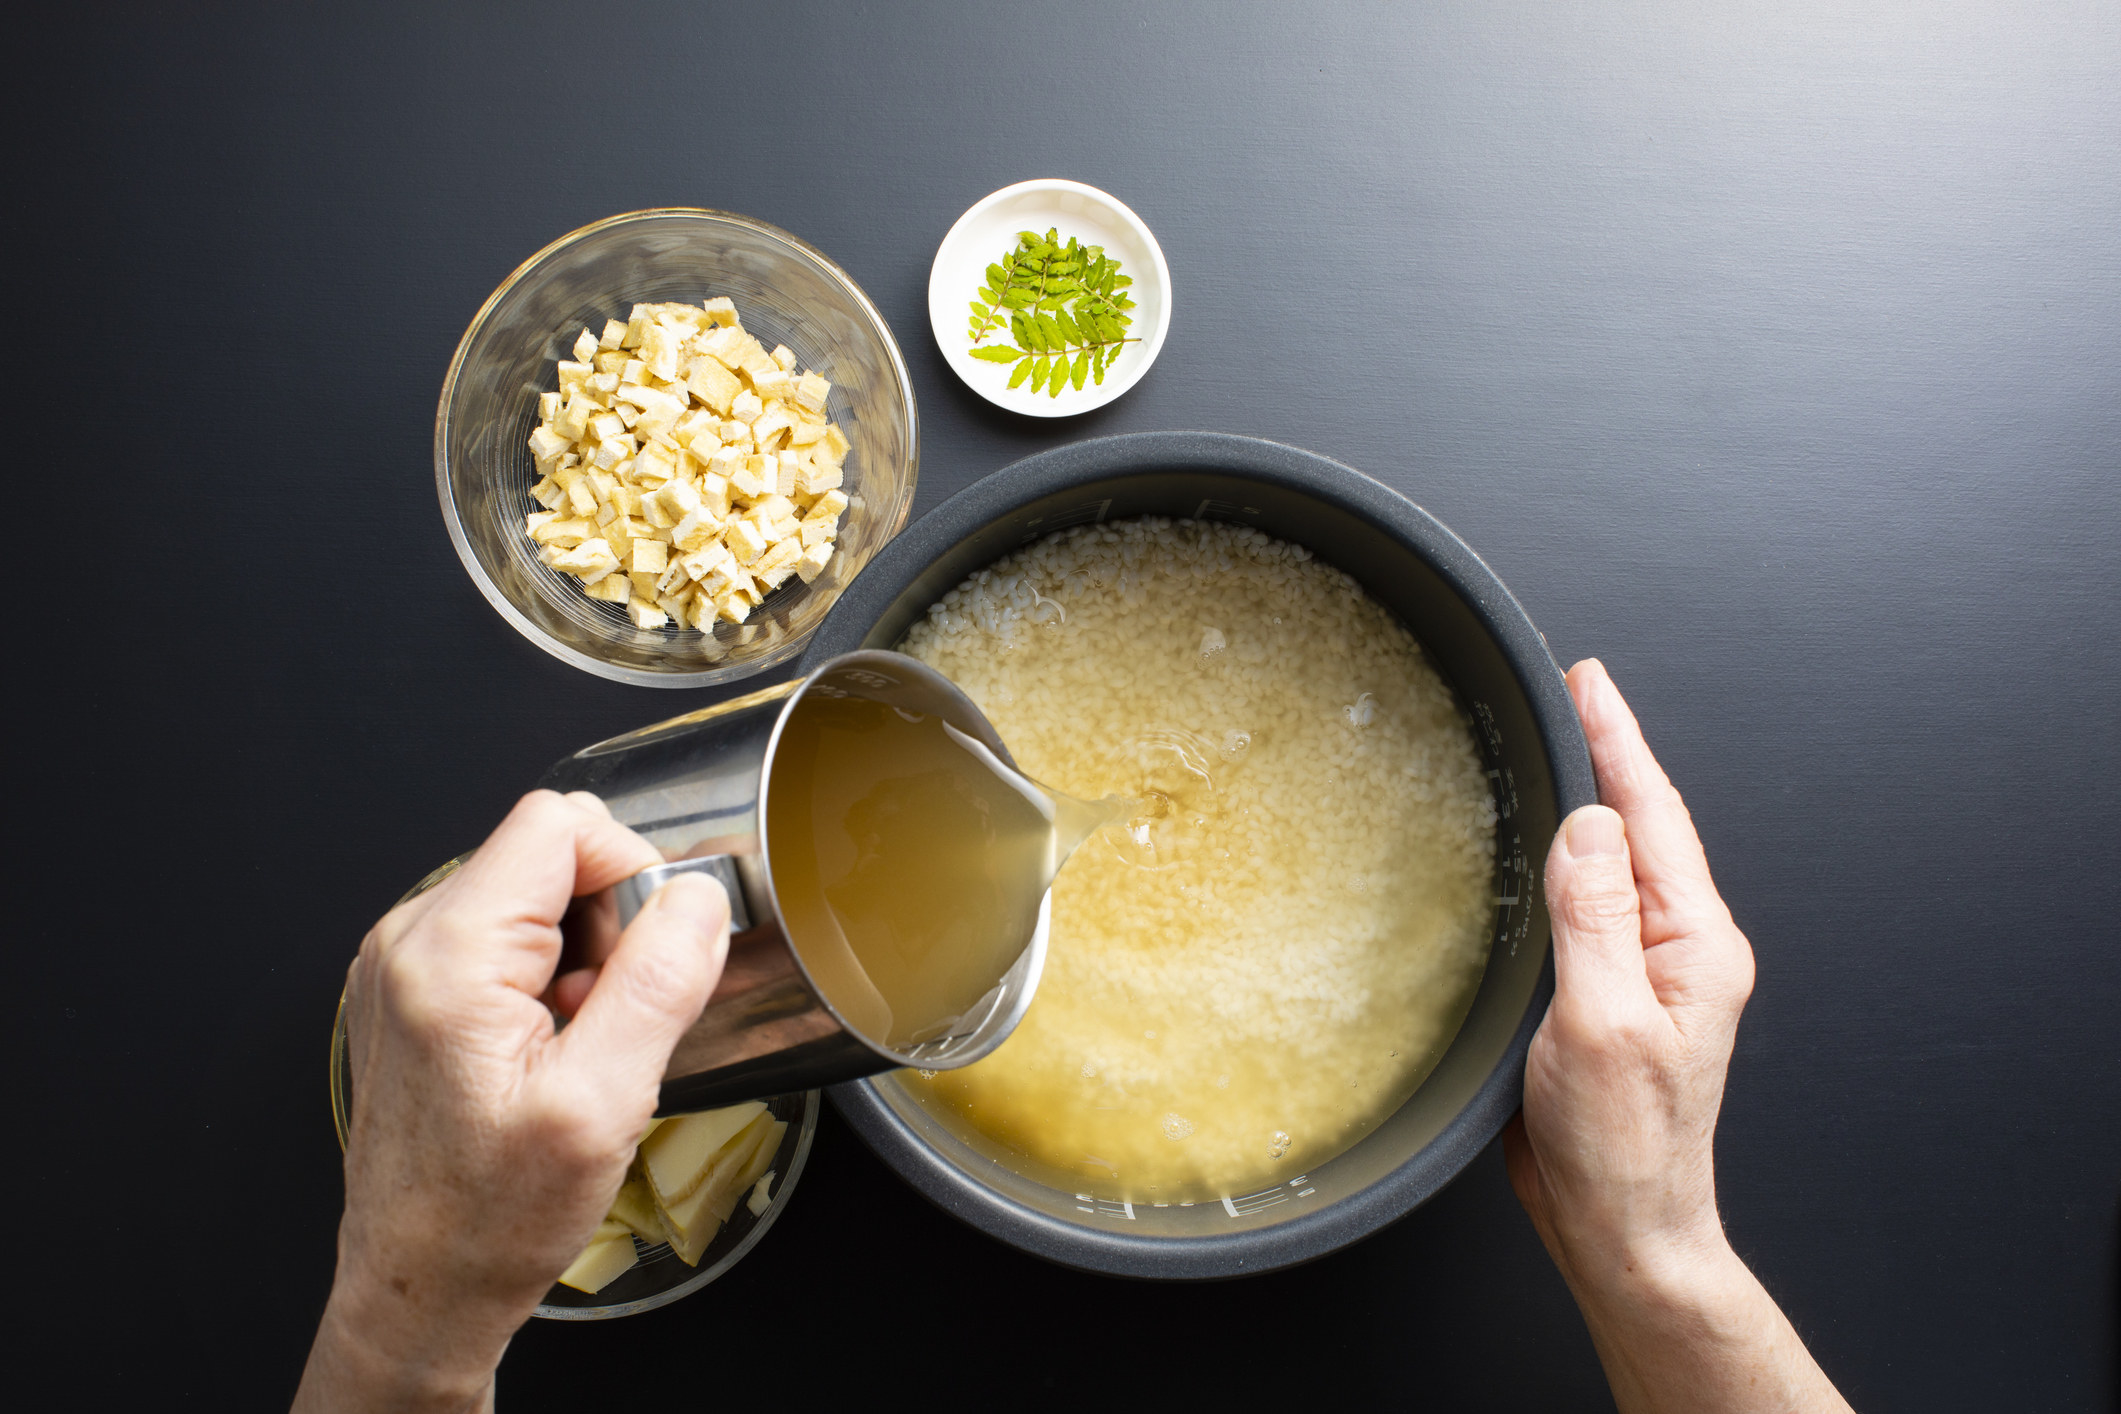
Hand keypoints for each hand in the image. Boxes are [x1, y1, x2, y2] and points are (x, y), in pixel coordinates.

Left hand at [294, 791, 729, 1413]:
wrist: (419, 1290)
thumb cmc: (490, 1218)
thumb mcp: (602, 1104)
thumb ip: (658, 983)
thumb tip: (699, 895)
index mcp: (448, 951)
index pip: (562, 824)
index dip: (630, 871)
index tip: (647, 955)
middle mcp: (409, 939)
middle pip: (548, 852)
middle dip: (607, 920)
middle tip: (608, 1019)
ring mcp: (404, 962)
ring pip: (532, 893)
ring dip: (580, 955)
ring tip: (575, 1046)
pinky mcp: (413, 987)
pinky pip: (506, 935)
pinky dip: (547, 978)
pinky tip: (547, 1050)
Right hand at [1504, 660, 1849, 1413]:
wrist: (1622, 1228)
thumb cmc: (1623, 1147)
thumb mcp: (1604, 1024)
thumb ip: (1596, 919)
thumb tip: (1587, 823)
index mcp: (1695, 945)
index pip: (1652, 818)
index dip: (1618, 743)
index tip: (1590, 682)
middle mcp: (1679, 949)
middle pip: (1640, 827)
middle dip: (1607, 754)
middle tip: (1573, 689)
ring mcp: (1646, 972)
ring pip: (1614, 863)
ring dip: (1588, 800)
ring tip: (1561, 744)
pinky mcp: (1608, 995)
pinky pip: (1588, 905)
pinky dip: (1563, 859)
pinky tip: (1540, 847)